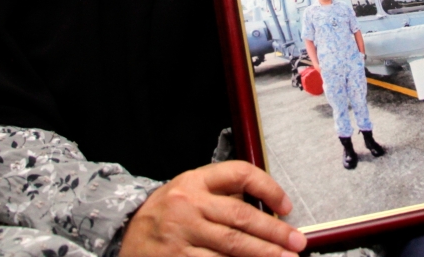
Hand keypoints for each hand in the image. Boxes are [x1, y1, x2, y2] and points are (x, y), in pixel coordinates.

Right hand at [120, 161, 306, 256]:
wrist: (126, 237)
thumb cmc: (167, 214)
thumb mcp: (190, 192)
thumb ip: (223, 195)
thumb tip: (267, 209)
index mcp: (195, 180)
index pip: (240, 173)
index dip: (269, 188)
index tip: (285, 206)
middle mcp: (188, 204)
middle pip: (242, 216)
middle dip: (274, 231)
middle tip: (297, 242)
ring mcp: (182, 234)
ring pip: (233, 246)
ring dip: (263, 254)